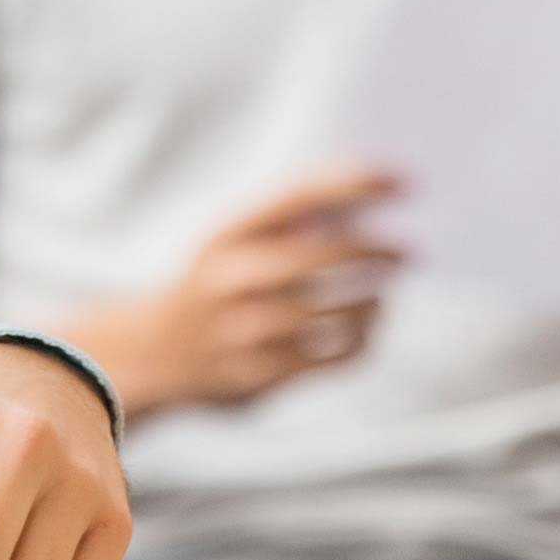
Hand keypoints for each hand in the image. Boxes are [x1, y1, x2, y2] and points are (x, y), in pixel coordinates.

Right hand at [54, 167, 400, 415]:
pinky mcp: (259, 377)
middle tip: (408, 251)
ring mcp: (245, 331)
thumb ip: (292, 216)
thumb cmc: (212, 282)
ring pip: (337, 312)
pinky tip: (367, 327)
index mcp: (227, 232)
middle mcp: (233, 278)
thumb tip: (368, 193)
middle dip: (379, 249)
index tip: (406, 182)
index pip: (302, 195)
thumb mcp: (232, 238)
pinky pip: (333, 356)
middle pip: (326, 255)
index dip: (358, 184)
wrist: (150, 353)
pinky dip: (363, 339)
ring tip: (383, 293)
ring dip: (374, 299)